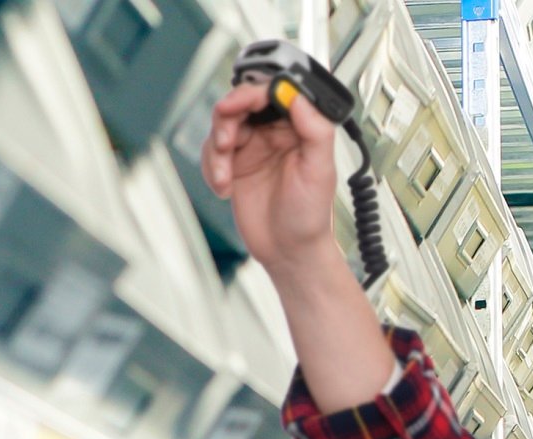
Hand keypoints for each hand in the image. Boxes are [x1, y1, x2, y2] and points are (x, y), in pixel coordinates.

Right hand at [200, 79, 341, 277]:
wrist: (289, 252)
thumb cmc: (310, 216)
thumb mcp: (320, 170)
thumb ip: (314, 129)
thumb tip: (298, 95)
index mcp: (300, 128)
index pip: (275, 93)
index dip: (255, 92)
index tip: (243, 102)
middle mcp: (275, 133)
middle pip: (242, 103)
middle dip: (228, 116)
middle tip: (225, 138)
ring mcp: (253, 148)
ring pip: (222, 125)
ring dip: (217, 147)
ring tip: (225, 172)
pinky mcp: (234, 166)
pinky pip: (211, 152)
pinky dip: (211, 168)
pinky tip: (224, 187)